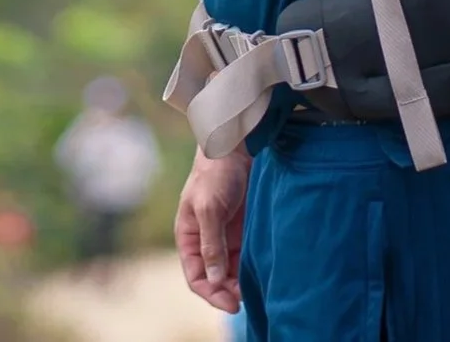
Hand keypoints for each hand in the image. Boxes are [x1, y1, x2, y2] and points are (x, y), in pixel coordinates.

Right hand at [174, 144, 250, 313]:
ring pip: (229, 268)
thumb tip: (214, 280)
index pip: (196, 276)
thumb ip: (211, 244)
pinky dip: (249, 266)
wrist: (235, 146)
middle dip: (227, 291)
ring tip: (254, 289)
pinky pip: (243, 254)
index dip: (211, 293)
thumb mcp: (209, 209)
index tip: (230, 304)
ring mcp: (223, 234)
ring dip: (239, 281)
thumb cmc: (215, 174)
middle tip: (245, 300)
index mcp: (188, 237)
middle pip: (213, 276)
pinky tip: (260, 271)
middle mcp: (204, 240)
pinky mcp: (240, 227)